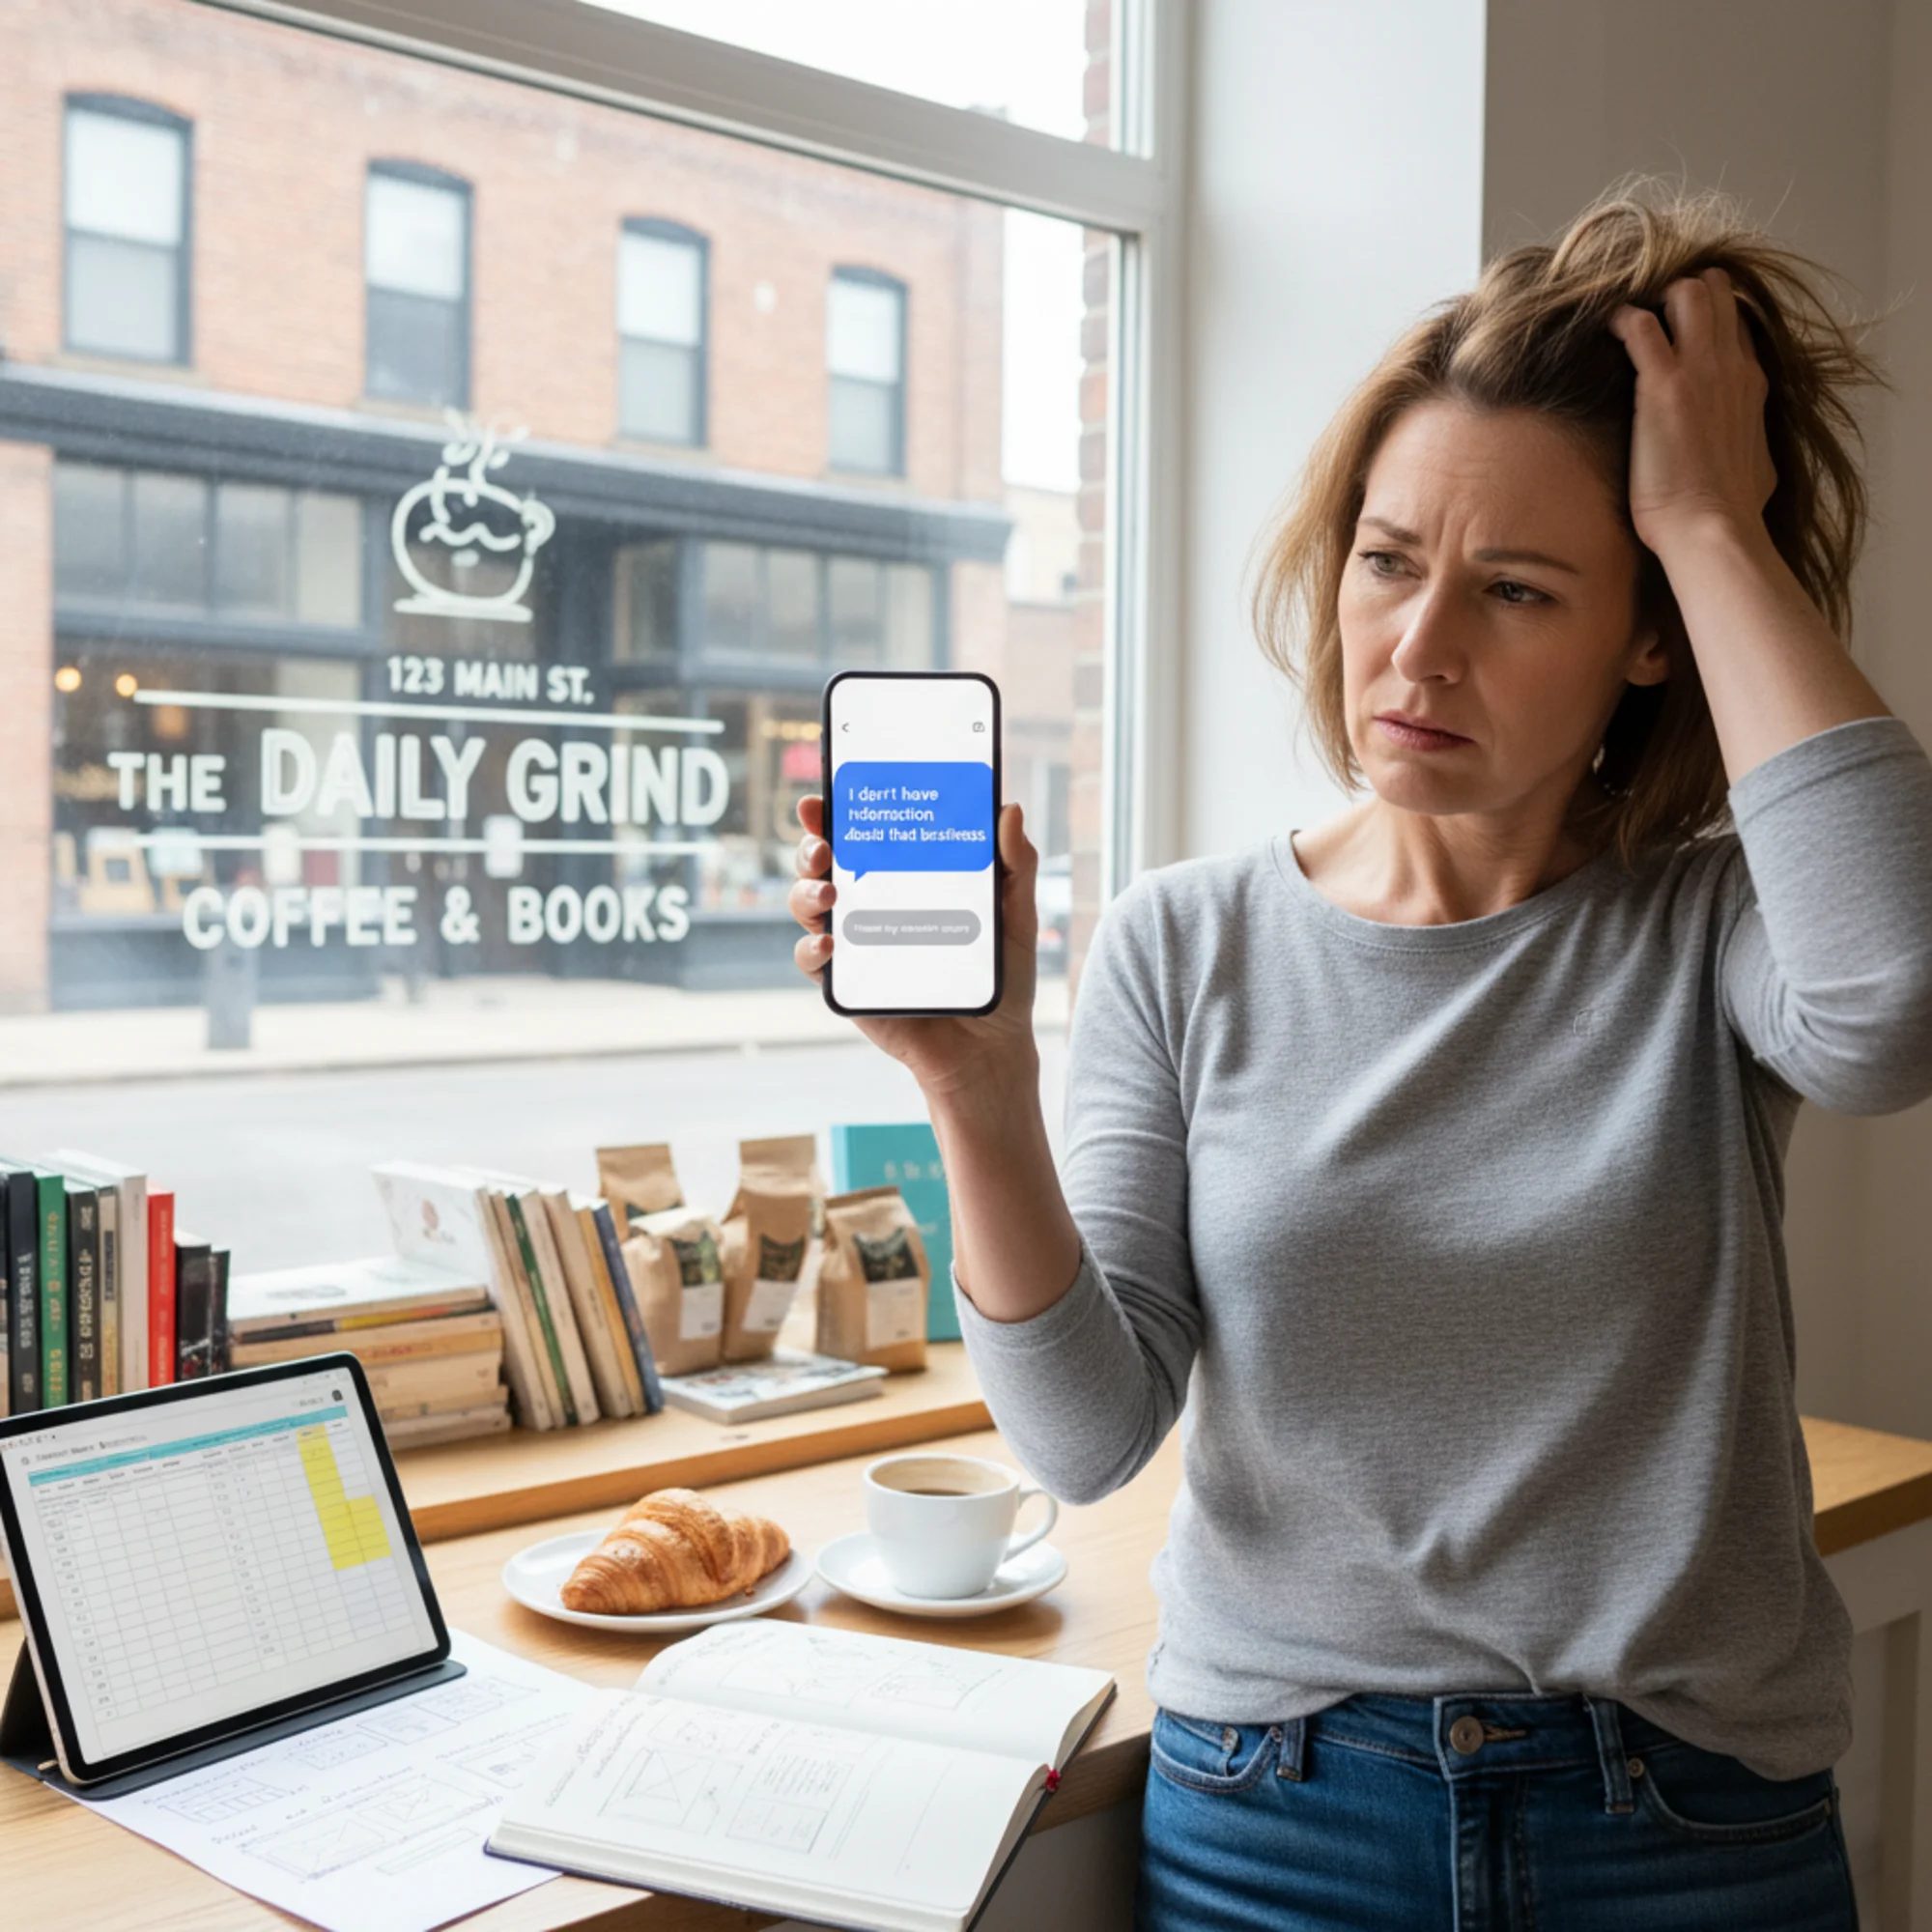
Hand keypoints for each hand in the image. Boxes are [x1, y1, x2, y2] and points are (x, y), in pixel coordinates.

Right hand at [788, 794, 1041, 1103]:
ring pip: (808, 905)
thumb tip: (1011, 808)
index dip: (835, 812)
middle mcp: (873, 905)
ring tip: (828, 891)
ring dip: (805, 891)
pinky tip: (831, 942)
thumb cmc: (999, 978)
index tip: (822, 797)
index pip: (864, 835)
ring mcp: (855, 943)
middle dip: (810, 844)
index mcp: (905, 879)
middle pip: (824, 863)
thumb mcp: (1016, 916)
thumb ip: (1017, 864)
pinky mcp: (847, 983)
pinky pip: (813, 960)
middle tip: (823, 844)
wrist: (989, 1049)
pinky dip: (812, 947)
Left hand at [1607, 267, 1778, 553]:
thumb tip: (1745, 451)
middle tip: (1649, 307)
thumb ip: (1750, 439)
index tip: (1680, 323)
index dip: (1710, 312)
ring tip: (1629, 314)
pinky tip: (1608, 328)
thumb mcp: (1759, 462)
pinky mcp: (1663, 386)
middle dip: (1682, 290)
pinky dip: (1621, 319)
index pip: (1737, 323)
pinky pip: (1641, 326)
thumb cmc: (1731, 510)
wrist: (1713, 528)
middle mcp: (1730, 366)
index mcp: (1752, 382)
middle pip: (1715, 294)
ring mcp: (1699, 371)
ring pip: (1686, 295)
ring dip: (1654, 296)